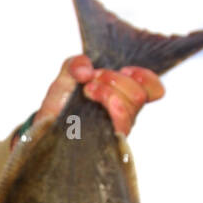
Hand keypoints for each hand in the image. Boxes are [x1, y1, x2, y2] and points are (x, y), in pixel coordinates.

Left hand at [34, 54, 164, 138]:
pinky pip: (122, 122)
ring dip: (107, 90)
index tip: (125, 70)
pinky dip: (109, 103)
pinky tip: (91, 99)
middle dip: (114, 79)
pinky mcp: (110, 139)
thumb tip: (87, 71)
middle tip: (92, 80)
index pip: (154, 90)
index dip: (147, 77)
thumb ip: (77, 63)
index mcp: (123, 95)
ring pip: (132, 104)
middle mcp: (125, 113)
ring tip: (87, 91)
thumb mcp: (67, 75)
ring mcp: (118, 128)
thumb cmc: (62, 104)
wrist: (47, 126)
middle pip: (140, 94)